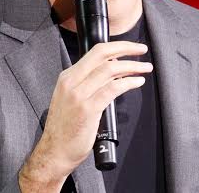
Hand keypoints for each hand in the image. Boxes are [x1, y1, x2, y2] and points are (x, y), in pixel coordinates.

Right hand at [19, 41, 151, 191]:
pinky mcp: (87, 109)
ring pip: (110, 69)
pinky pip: (112, 89)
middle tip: (142, 50)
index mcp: (68, 77)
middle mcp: (71, 82)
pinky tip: (137, 82)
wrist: (54, 152)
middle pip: (102, 54)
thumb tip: (113, 69)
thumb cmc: (65, 128)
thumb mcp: (72, 98)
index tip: (132, 47)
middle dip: (126, 48)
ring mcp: (78, 95)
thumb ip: (88, 83)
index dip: (117, 46)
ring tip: (145, 68)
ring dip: (132, 66)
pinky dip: (129, 82)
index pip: (95, 52)